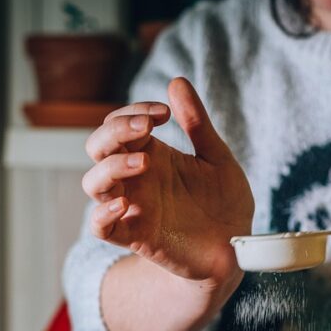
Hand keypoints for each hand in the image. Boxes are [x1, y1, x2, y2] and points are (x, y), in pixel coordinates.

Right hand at [82, 77, 252, 283]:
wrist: (236, 249)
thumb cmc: (225, 202)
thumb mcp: (217, 158)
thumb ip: (198, 124)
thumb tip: (177, 81)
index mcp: (151, 154)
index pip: (120, 123)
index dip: (133, 111)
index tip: (165, 113)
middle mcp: (136, 178)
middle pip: (98, 147)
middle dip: (115, 131)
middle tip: (147, 129)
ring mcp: (133, 206)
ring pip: (94, 183)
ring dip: (111, 167)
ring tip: (145, 162)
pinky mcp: (135, 236)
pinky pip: (100, 227)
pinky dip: (103, 214)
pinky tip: (125, 203)